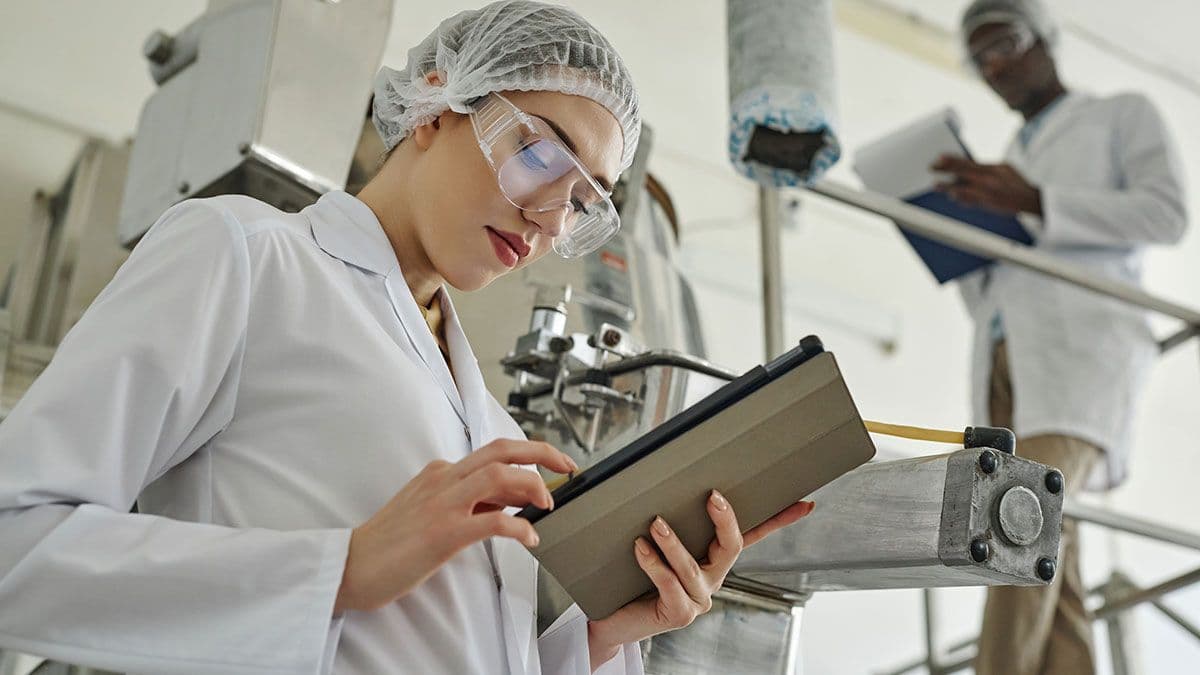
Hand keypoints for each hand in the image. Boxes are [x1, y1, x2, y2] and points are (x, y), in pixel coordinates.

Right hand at [334, 439, 577, 612]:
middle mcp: (443, 479)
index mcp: (440, 472)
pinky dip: (518, 527)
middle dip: (542, 453)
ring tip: (548, 505)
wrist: (351, 565)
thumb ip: (469, 501)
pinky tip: (529, 539)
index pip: (494, 454)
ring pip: (499, 475)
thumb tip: (512, 501)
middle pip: (502, 450)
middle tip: (568, 465)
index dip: (529, 459)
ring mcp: (442, 504)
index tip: (554, 466)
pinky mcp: (443, 534)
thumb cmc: (391, 543)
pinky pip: (492, 522)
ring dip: (532, 486)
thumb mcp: (430, 509)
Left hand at [584, 492, 814, 669]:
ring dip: (674, 543)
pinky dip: (653, 564)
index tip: (805, 504)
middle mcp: (713, 578)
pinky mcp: (679, 613)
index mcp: (715, 559)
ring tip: (656, 523)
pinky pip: (669, 585)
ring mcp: (698, 598)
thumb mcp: (653, 541)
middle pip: (732, 547)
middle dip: (725, 520)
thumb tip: (648, 474)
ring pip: (693, 567)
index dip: (780, 520)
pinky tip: (640, 547)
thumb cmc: (633, 573)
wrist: (614, 617)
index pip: (754, 535)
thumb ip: (664, 515)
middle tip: (712, 496)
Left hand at [931, 155, 1041, 215]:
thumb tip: (969, 165)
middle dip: (945, 170)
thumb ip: (985, 166)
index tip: (940, 157)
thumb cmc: (1016, 183)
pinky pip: (969, 201)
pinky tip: (952, 196)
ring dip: (948, 187)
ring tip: (936, 185)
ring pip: (962, 188)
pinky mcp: (987, 203)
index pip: (967, 162)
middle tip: (932, 168)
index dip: (952, 160)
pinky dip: (960, 198)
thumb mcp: (1004, 168)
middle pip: (961, 173)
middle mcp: (988, 179)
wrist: (1030, 199)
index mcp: (992, 168)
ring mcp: (986, 192)